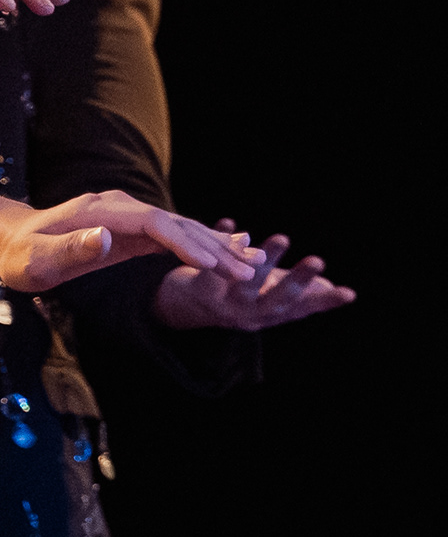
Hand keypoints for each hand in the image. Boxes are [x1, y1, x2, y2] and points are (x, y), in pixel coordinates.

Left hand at [0, 192, 260, 294]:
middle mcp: (120, 207)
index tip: (213, 264)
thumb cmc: (20, 256)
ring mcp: (128, 215)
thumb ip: (70, 248)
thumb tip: (105, 237)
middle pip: (175, 224)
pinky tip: (231, 254)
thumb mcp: (37, 259)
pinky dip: (203, 245)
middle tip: (251, 273)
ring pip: (181, 228)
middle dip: (214, 248)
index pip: (153, 223)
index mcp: (101, 212)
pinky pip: (174, 235)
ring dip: (217, 247)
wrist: (10, 242)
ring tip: (254, 266)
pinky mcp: (132, 227)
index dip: (185, 242)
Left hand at [153, 219, 357, 329]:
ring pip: (246, 282)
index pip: (302, 309)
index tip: (349, 293)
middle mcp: (250, 314)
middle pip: (276, 299)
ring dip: (264, 260)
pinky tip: (231, 221)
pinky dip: (221, 240)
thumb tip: (336, 290)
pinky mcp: (199, 288)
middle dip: (297, 281)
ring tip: (282, 238)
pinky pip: (210, 264)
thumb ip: (301, 293)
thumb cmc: (243, 296)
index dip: (325, 302)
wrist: (189, 305)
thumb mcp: (271, 297)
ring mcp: (224, 302)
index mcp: (271, 315)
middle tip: (317, 261)